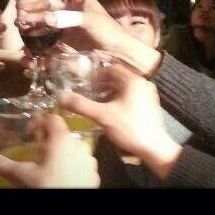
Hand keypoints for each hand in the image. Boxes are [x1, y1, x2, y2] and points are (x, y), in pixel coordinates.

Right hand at [0, 114, 99, 187]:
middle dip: (51, 141)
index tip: (32, 130)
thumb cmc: (46, 187)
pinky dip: (74, 166)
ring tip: (49, 165)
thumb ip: (2, 164)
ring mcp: (90, 158)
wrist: (69, 206)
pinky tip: (63, 175)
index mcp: (62, 139)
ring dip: (63, 154)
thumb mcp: (21, 175)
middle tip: (37, 150)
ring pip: (75, 149)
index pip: (53, 118)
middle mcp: (80, 144)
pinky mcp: (94, 172)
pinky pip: (83, 164)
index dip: (41, 121)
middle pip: (64, 135)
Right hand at [17, 0, 161, 75]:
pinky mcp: (66, 40)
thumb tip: (45, 18)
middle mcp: (72, 10)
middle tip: (19, 8)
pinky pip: (49, 36)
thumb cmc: (108, 31)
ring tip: (20, 22)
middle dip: (34, 5)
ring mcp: (68, 25)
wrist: (116, 53)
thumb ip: (67, 18)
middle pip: (49, 4)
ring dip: (33, 20)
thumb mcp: (89, 21)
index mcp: (81, 0)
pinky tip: (28, 37)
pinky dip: (38, 37)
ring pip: (46, 20)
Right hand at [57, 62, 181, 178]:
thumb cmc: (129, 128)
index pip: (112, 68)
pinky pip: (132, 95)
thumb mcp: (103, 116)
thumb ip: (81, 105)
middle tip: (88, 93)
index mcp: (133, 80)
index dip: (97, 74)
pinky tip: (111, 111)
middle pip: (119, 77)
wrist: (153, 146)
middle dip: (102, 84)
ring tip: (97, 102)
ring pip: (125, 87)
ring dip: (110, 92)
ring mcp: (148, 94)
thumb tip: (61, 97)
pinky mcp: (150, 104)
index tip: (85, 83)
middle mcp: (143, 83)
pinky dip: (120, 99)